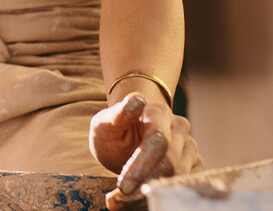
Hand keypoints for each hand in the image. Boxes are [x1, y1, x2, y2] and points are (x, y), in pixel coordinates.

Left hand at [91, 93, 204, 208]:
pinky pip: (185, 183)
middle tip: (122, 198)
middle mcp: (179, 127)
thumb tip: (136, 100)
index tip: (123, 186)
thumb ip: (118, 114)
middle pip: (170, 162)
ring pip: (179, 175)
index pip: (157, 141)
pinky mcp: (195, 163)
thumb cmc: (113, 130)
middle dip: (146, 182)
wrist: (125, 137)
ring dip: (153, 191)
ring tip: (128, 201)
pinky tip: (144, 201)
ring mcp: (189, 146)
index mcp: (158, 112)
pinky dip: (164, 195)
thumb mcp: (104, 123)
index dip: (141, 166)